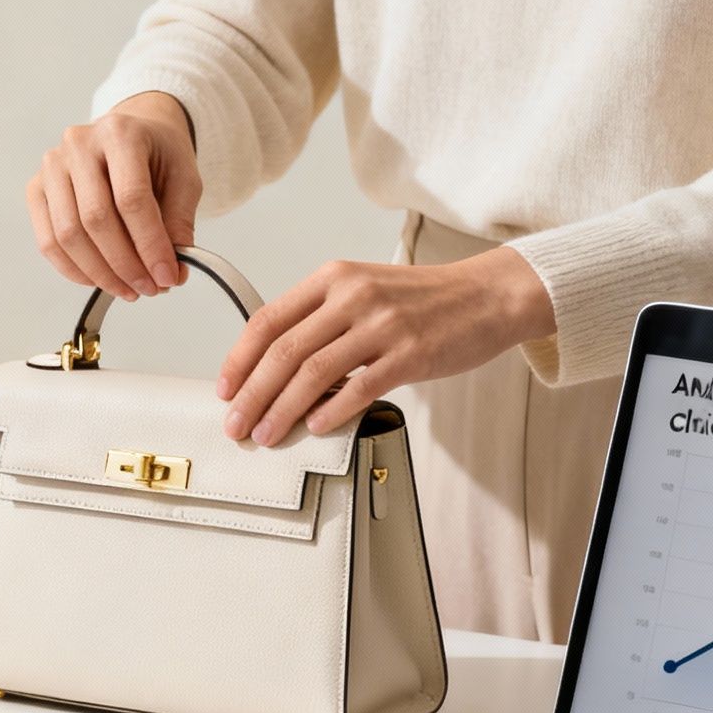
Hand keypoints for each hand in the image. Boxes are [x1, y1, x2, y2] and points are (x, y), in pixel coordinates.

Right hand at [27, 91, 200, 301]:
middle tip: (149, 289)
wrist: (130, 134)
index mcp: (120, 133)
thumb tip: (170, 274)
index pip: (132, 198)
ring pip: (68, 235)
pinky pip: (48, 241)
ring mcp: (52, 166)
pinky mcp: (37, 188)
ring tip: (128, 289)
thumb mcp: (184, 179)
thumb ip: (179, 223)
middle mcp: (79, 144)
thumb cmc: (157, 155)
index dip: (150, 245)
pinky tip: (99, 280)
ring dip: (100, 273)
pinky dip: (74, 270)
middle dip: (125, 265)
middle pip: (96, 219)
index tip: (167, 277)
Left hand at [218, 247, 557, 444]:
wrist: (487, 295)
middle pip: (284, 351)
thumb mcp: (364, 291)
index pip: (268, 320)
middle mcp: (353, 296)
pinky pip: (359, 387)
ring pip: (314, 373)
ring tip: (267, 434)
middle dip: (252, 394)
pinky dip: (331, 411)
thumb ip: (321, 320)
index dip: (239, 359)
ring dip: (283, 410)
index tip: (225, 389)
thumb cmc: (423, 300)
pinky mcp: (410, 354)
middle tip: (237, 424)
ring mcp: (382, 324)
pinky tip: (315, 427)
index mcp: (333, 279)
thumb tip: (276, 369)